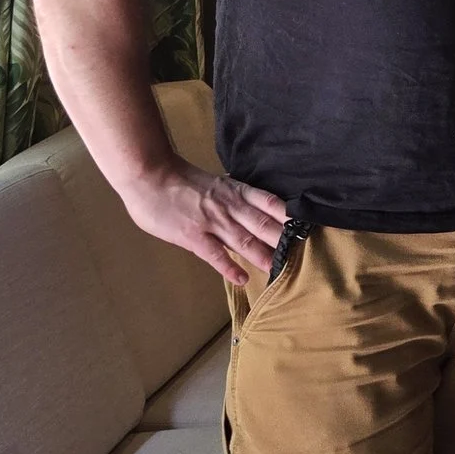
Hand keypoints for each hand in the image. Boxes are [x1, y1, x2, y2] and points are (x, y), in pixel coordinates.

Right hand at [118, 161, 286, 286]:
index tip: (305, 225)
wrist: (149, 175)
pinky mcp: (193, 236)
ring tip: (279, 269)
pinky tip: (242, 279)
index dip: (287, 215)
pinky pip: (216, 255)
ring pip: (245, 241)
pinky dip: (230, 268)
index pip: (269, 202)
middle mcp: (229, 206)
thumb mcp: (210, 183)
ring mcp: (212, 222)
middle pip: (263, 224)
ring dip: (263, 256)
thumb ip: (226, 195)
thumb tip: (242, 207)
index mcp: (234, 190)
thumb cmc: (176, 179)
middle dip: (282, 239)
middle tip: (300, 253)